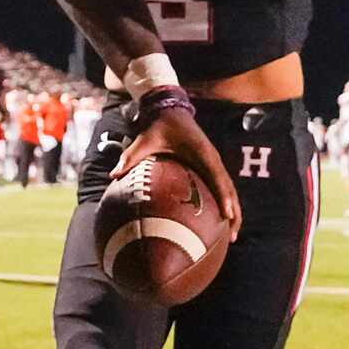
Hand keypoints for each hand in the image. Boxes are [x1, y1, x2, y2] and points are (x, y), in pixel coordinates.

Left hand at [114, 100, 240, 238]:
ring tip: (232, 236)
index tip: (227, 215)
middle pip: (229, 189)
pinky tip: (222, 221)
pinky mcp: (211, 165)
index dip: (223, 197)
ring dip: (234, 211)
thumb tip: (113, 175)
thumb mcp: (145, 140)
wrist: (170, 111)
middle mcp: (213, 158)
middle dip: (234, 212)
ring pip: (229, 190)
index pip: (216, 177)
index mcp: (202, 152)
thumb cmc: (158, 127)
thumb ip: (131, 157)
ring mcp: (214, 162)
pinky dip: (226, 203)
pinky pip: (222, 186)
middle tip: (232, 237)